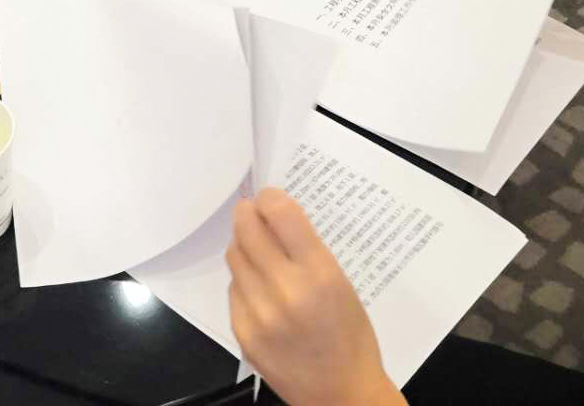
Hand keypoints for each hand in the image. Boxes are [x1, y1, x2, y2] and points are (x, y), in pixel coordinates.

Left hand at [226, 189, 404, 405]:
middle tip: (252, 212)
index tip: (269, 197)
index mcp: (319, 274)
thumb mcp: (342, 285)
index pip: (281, 214)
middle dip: (248, 214)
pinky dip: (244, 282)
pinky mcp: (243, 333)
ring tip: (258, 251)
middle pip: (247, 230)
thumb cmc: (351, 337)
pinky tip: (260, 290)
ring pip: (234, 257)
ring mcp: (259, 314)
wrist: (343, 395)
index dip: (270, 198)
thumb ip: (307, 250)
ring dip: (243, 247)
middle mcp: (285, 290)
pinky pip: (233, 290)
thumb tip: (273, 216)